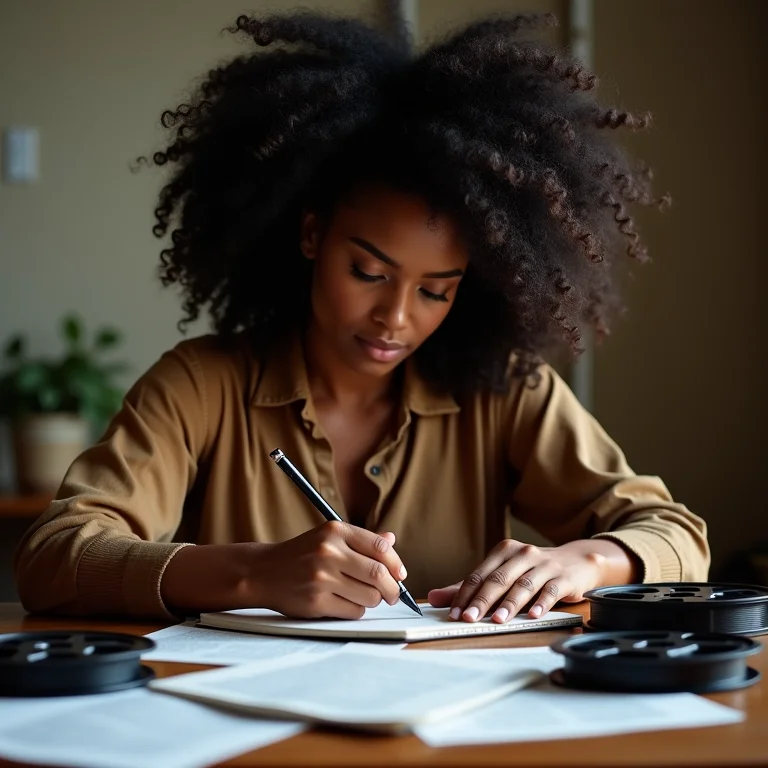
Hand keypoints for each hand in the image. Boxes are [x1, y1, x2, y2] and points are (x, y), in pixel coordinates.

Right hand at [251, 522, 405, 619]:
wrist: (263, 571)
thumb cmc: (301, 554)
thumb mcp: (328, 537)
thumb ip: (361, 540)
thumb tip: (392, 541)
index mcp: (335, 531)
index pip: (380, 547)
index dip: (396, 564)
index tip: (400, 575)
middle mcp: (328, 551)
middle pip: (379, 574)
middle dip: (392, 589)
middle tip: (392, 594)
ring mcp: (321, 577)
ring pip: (369, 596)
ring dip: (373, 601)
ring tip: (363, 597)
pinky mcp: (316, 601)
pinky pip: (353, 611)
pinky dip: (357, 610)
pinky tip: (346, 603)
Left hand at [427, 538, 635, 622]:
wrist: (577, 561)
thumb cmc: (533, 570)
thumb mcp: (502, 573)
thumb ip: (470, 586)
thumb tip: (434, 597)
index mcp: (504, 551)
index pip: (479, 574)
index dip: (465, 594)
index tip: (454, 613)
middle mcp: (522, 554)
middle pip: (498, 579)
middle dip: (482, 600)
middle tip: (469, 618)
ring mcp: (544, 564)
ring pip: (522, 585)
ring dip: (509, 604)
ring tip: (497, 620)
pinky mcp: (563, 577)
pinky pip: (550, 591)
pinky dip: (540, 603)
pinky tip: (532, 615)